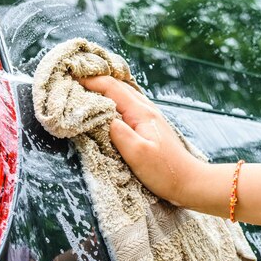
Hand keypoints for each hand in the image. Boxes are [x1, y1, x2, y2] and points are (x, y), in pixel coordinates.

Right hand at [79, 76, 206, 206]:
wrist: (189, 182)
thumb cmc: (165, 172)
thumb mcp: (138, 154)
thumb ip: (118, 133)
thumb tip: (101, 116)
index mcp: (142, 113)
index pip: (112, 88)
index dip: (91, 81)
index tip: (70, 78)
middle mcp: (147, 110)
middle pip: (119, 86)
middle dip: (96, 80)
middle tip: (74, 79)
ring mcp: (150, 118)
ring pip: (124, 95)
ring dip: (106, 89)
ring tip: (87, 88)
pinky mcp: (150, 128)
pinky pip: (129, 106)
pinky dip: (115, 100)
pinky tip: (108, 106)